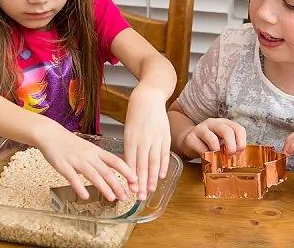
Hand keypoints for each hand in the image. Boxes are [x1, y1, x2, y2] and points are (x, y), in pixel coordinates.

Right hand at [39, 125, 137, 201]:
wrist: (50, 134)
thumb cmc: (69, 143)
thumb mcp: (88, 148)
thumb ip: (99, 160)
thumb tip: (111, 173)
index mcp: (96, 151)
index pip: (115, 160)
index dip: (126, 170)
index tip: (135, 180)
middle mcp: (89, 156)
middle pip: (106, 171)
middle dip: (117, 184)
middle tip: (125, 196)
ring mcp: (76, 161)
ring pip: (93, 175)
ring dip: (104, 187)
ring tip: (112, 198)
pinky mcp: (64, 166)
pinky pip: (73, 178)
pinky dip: (80, 187)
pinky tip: (86, 196)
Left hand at [124, 85, 170, 200]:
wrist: (149, 96)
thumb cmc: (135, 113)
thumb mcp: (128, 129)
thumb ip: (130, 146)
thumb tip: (129, 165)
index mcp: (130, 137)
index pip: (130, 161)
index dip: (131, 176)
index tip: (130, 189)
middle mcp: (143, 138)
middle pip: (142, 164)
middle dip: (141, 182)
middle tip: (139, 197)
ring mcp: (155, 137)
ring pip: (153, 161)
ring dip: (152, 178)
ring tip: (150, 190)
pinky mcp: (165, 135)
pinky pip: (164, 153)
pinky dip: (163, 165)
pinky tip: (161, 176)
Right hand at [179, 118, 246, 157]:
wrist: (189, 141)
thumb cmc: (210, 143)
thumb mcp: (222, 140)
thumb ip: (231, 144)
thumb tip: (238, 155)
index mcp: (224, 122)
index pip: (238, 129)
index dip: (241, 142)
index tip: (238, 152)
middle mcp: (213, 123)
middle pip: (226, 131)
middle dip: (231, 146)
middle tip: (229, 156)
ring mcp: (200, 128)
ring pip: (212, 139)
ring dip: (217, 151)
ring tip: (217, 158)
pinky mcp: (190, 137)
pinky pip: (201, 148)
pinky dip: (206, 156)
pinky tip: (207, 157)